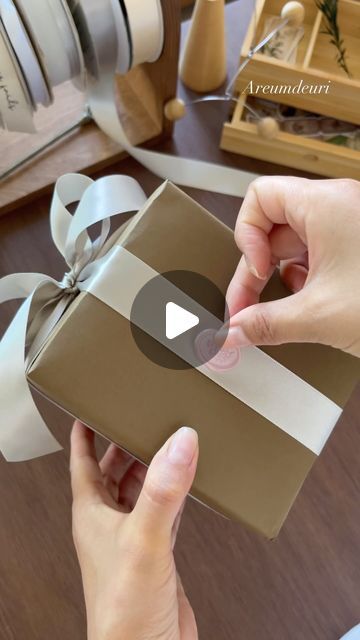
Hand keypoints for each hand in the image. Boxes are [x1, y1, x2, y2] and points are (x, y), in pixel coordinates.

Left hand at [70, 421, 198, 639]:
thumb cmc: (125, 611)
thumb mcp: (144, 539)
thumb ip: (163, 490)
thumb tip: (180, 442)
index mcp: (92, 514)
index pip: (82, 462)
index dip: (84, 434)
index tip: (91, 408)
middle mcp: (109, 523)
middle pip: (113, 472)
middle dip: (124, 445)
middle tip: (140, 418)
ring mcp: (133, 538)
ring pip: (138, 491)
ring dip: (150, 468)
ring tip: (165, 443)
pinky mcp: (157, 554)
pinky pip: (162, 513)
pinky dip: (173, 496)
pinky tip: (185, 486)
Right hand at [220, 177, 359, 356]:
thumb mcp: (320, 316)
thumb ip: (266, 324)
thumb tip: (234, 332)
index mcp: (326, 205)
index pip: (260, 197)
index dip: (246, 234)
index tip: (255, 272)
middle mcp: (338, 208)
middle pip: (273, 227)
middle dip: (255, 271)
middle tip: (246, 309)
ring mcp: (350, 227)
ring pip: (294, 245)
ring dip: (280, 279)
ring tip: (285, 309)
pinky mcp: (358, 248)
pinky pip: (318, 256)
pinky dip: (305, 281)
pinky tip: (310, 305)